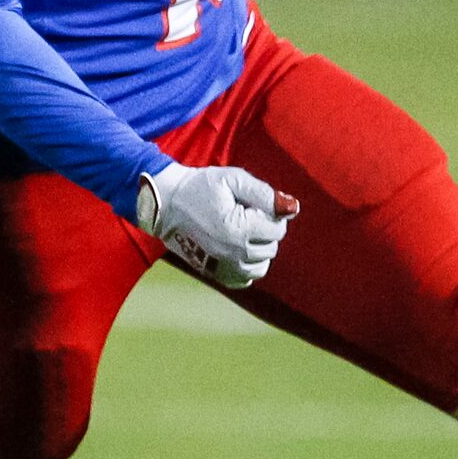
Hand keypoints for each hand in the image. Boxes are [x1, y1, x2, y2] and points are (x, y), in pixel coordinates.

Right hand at [135, 161, 298, 287]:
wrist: (165, 203)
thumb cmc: (200, 187)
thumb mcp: (233, 179)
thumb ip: (265, 194)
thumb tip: (292, 208)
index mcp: (239, 229)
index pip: (278, 228)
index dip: (269, 213)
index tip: (249, 204)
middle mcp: (232, 253)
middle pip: (271, 247)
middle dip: (264, 230)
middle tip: (242, 214)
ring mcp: (222, 266)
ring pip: (261, 266)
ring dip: (258, 249)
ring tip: (240, 231)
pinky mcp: (214, 273)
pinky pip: (244, 279)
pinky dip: (246, 266)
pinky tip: (236, 248)